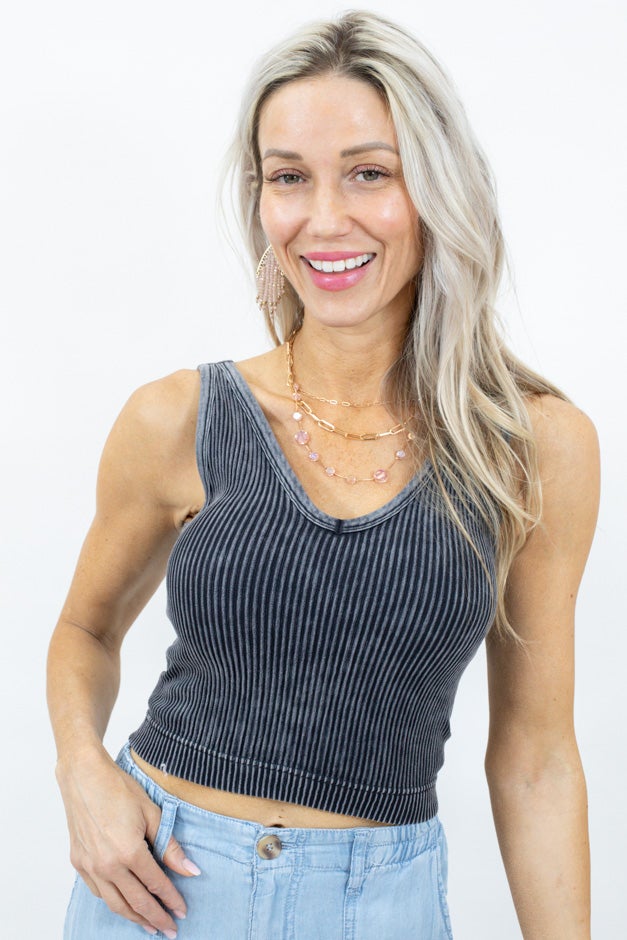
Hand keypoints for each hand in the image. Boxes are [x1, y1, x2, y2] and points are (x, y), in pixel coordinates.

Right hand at [57, 746, 199, 936]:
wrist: (83, 776)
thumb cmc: (119, 789)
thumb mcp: (152, 813)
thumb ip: (170, 847)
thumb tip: (191, 871)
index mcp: (128, 853)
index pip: (156, 885)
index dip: (171, 900)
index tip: (182, 912)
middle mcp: (107, 866)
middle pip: (136, 902)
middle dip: (156, 918)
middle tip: (170, 930)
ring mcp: (90, 866)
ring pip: (115, 904)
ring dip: (134, 918)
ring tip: (149, 926)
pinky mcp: (78, 863)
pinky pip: (98, 892)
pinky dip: (113, 902)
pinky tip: (124, 903)